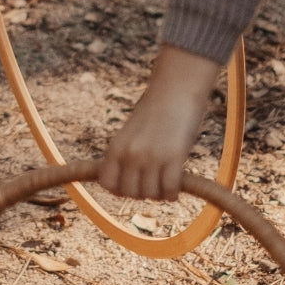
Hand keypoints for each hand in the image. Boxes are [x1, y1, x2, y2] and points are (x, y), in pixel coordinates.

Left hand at [98, 45, 220, 200]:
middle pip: (130, 193)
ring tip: (166, 181)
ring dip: (159, 193)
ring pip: (150, 195)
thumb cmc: (155, 112)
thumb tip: (126, 183)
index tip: (133, 186)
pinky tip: (176, 185)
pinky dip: (173, 193)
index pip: (107, 183)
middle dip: (142, 193)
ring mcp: (151, 156)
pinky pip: (170, 191)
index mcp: (116, 146)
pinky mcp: (174, 157)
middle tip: (154, 183)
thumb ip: (126, 154)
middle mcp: (130, 153)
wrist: (175, 90)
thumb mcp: (132, 132)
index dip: (120, 190)